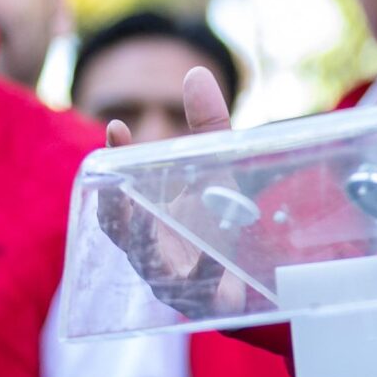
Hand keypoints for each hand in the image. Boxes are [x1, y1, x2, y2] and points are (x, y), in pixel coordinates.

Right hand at [93, 63, 244, 318]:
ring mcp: (176, 281)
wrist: (264, 272)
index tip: (116, 127)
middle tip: (116, 181)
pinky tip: (220, 264)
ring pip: (152, 267)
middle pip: (123, 234)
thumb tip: (196, 73)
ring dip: (152, 246)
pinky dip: (211, 278)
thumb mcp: (219, 168)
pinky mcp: (208, 303)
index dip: (111, 163)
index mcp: (147, 219)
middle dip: (117, 209)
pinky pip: (205, 294)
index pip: (115, 195)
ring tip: (151, 218)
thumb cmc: (227, 216)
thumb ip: (209, 125)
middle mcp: (153, 251)